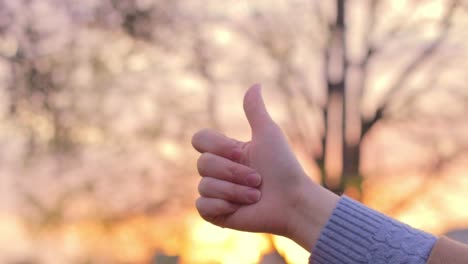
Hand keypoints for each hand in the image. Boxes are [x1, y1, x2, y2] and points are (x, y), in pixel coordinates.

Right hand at [192, 84, 338, 250]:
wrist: (293, 201)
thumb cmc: (284, 167)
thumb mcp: (268, 134)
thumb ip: (255, 111)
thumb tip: (255, 84)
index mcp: (227, 152)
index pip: (200, 139)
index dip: (218, 146)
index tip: (241, 152)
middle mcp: (219, 171)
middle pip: (203, 164)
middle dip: (233, 172)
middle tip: (258, 180)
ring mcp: (216, 192)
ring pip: (204, 185)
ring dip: (234, 191)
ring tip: (256, 195)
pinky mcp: (215, 213)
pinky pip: (202, 205)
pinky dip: (222, 205)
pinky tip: (240, 209)